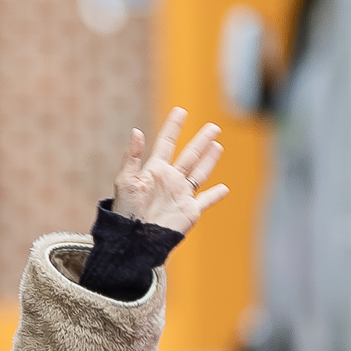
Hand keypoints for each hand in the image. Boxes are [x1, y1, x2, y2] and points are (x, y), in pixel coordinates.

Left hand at [112, 108, 228, 234]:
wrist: (134, 239)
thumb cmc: (126, 212)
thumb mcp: (126, 181)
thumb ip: (132, 157)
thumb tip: (136, 131)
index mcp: (154, 170)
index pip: (167, 143)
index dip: (174, 127)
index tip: (181, 111)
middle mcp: (170, 180)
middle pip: (189, 155)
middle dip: (201, 140)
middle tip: (213, 126)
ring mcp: (181, 195)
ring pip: (199, 173)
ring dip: (209, 160)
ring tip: (218, 145)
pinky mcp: (189, 211)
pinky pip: (205, 200)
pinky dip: (215, 195)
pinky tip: (224, 188)